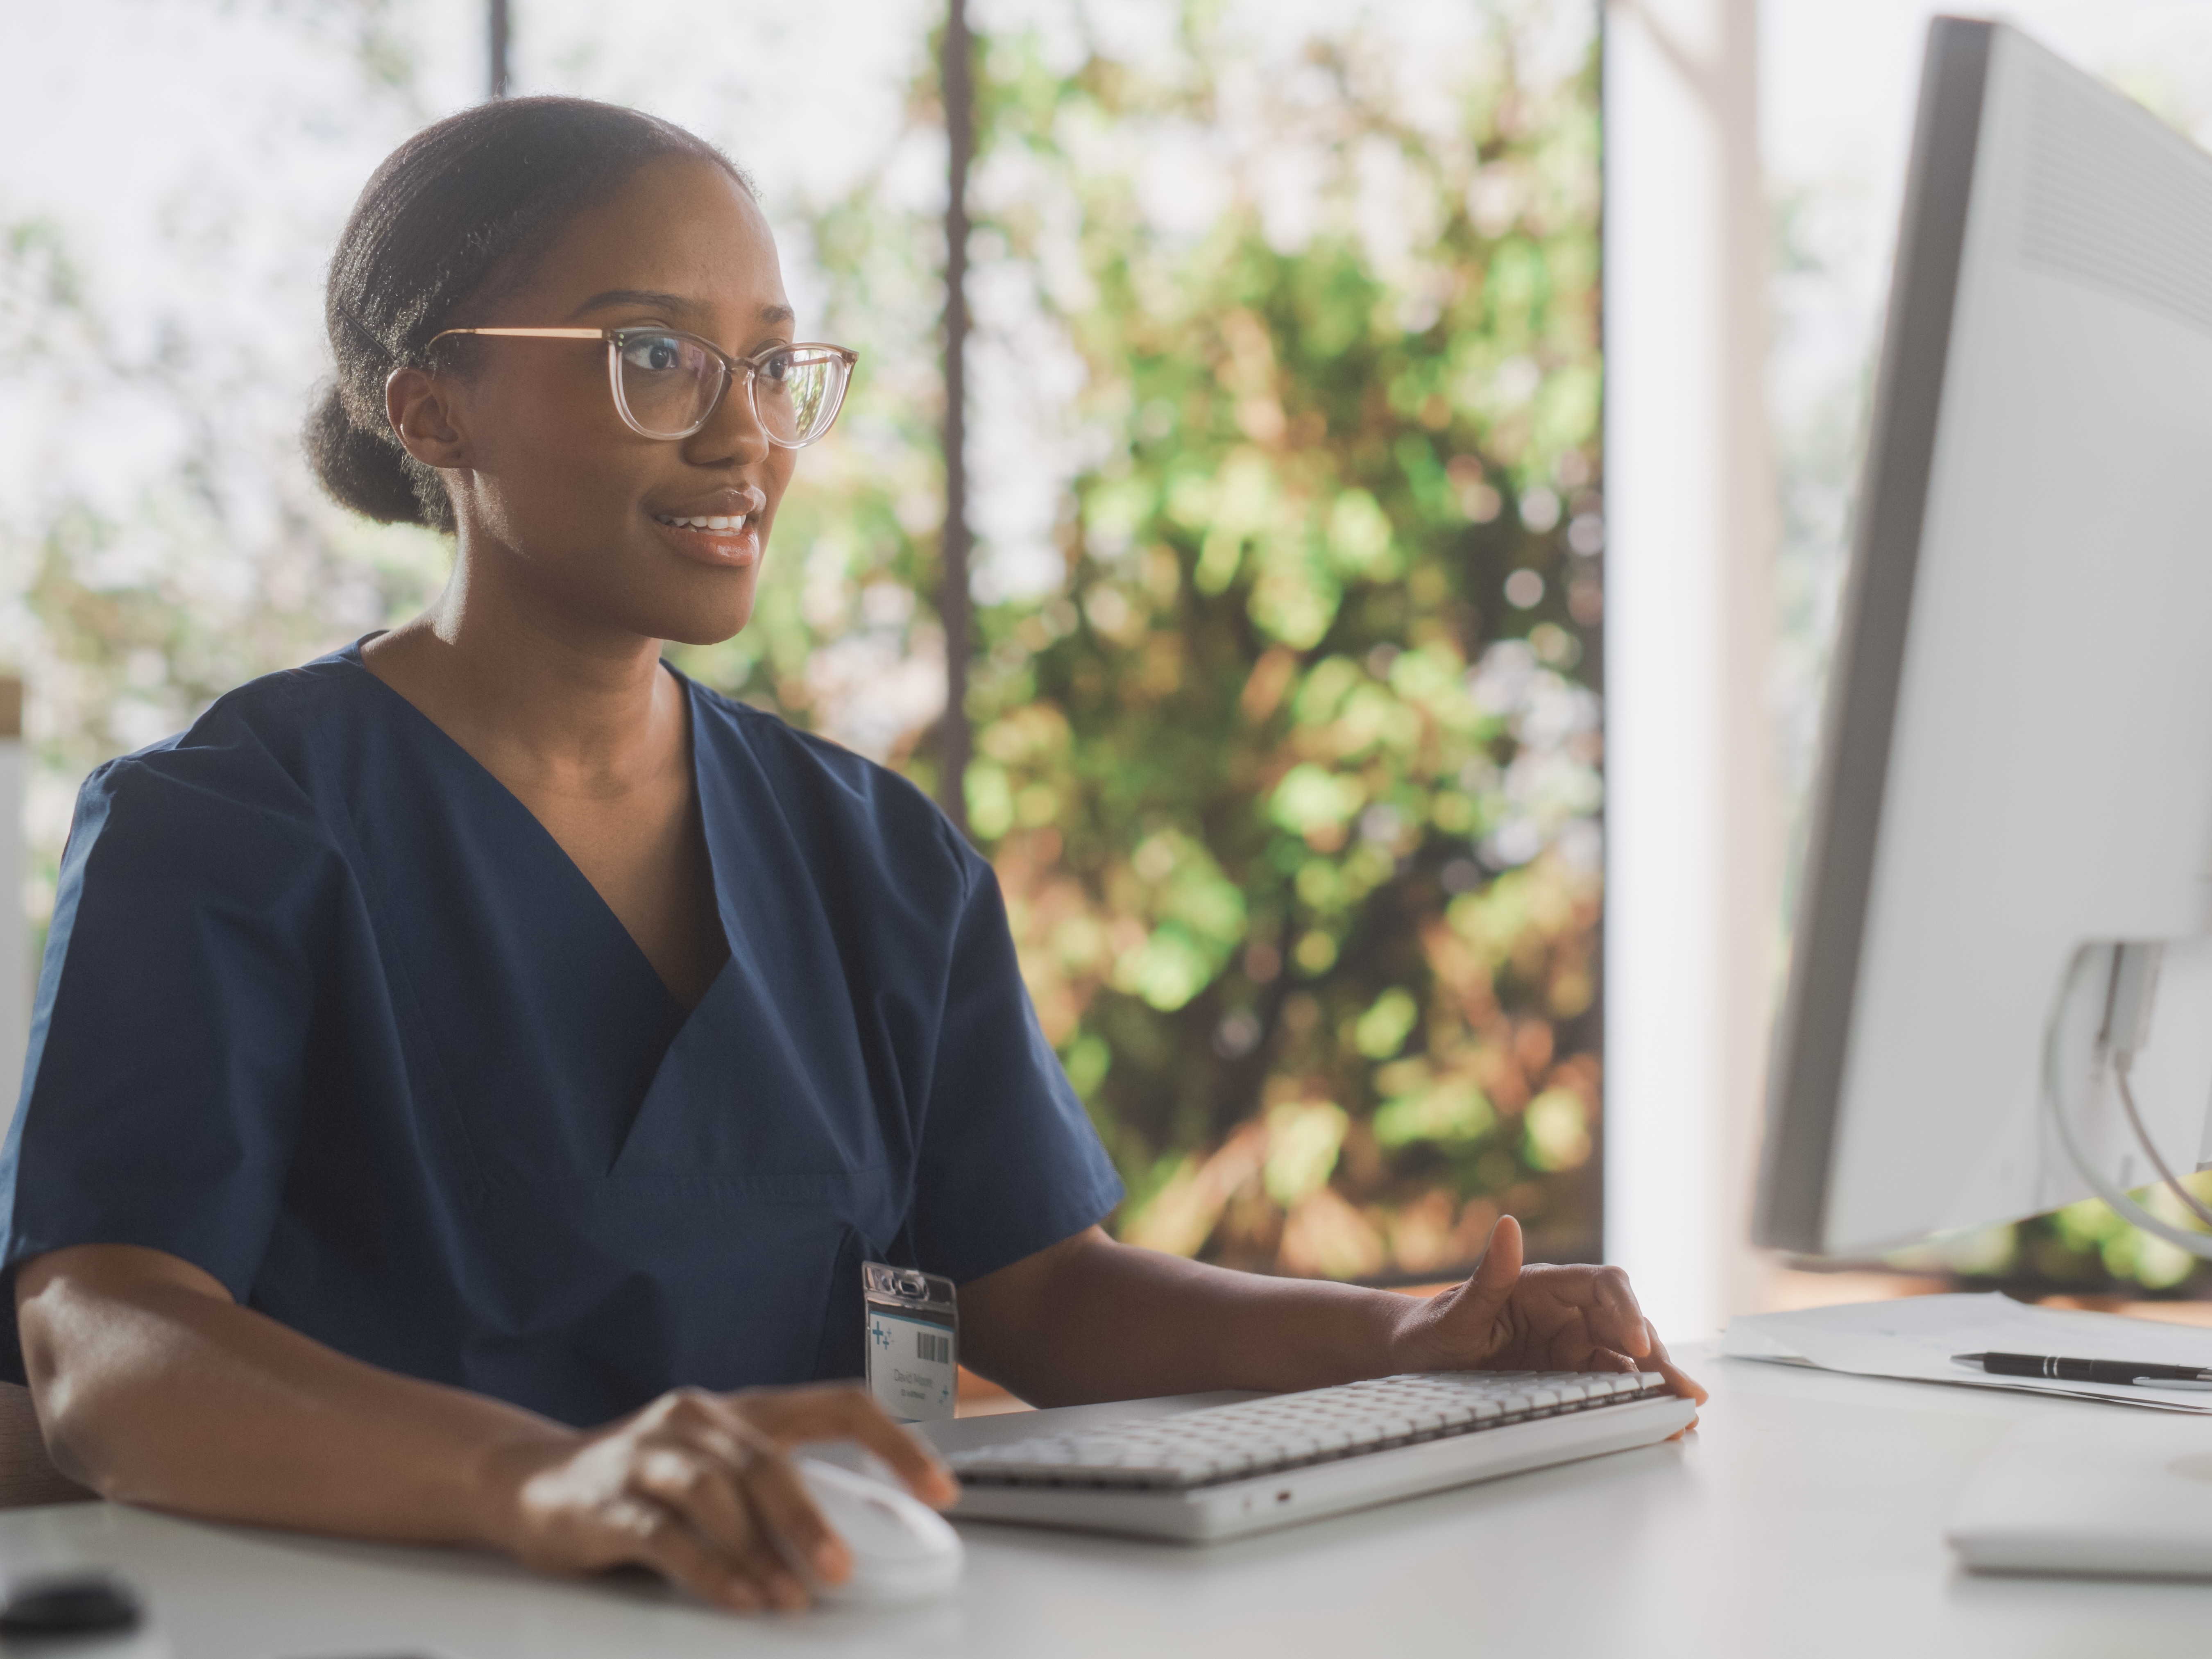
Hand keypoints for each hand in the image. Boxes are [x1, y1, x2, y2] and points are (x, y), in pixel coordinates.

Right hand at [477, 1382, 957, 1611]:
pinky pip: (665, 1536)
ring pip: (717, 1494)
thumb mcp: (719, 1472)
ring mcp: (649, 1454)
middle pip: (770, 1460)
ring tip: (787, 1601)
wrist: (529, 1481)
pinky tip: (737, 1599)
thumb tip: (852, 1554)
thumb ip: (777, 1495)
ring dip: (759, 1552)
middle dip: (810, 1519)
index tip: (942, 1489)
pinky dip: (707, 1570)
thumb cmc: (646, 1482)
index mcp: (744, 1408)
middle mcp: (701, 1418)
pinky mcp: (606, 1501)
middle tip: (841, 1571)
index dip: (896, 1443)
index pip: (839, 1404)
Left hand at [1390, 1216, 1706, 1425]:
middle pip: (1627, 1325)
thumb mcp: (1456, 1313)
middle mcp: (1566, 1312)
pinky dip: (1636, 1401)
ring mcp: (1571, 1345)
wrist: (1412, 1362)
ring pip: (1627, 1358)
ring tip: (1684, 1414)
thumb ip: (1488, 1276)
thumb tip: (1509, 1225)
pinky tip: (1659, 1420)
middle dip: (1658, 1357)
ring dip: (1657, 1382)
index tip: (1637, 1344)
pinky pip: (1610, 1384)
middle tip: (1682, 1394)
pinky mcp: (1569, 1375)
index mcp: (1543, 1286)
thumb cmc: (1431, 1331)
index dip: (1627, 1310)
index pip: (1603, 1284)